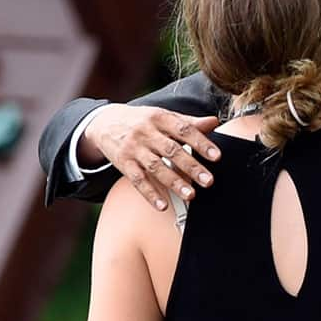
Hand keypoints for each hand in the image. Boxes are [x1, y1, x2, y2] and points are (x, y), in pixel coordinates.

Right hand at [82, 104, 220, 210]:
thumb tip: (214, 122)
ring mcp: (134, 148)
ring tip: (190, 194)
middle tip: (208, 180)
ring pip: (156, 167)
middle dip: (191, 167)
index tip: (216, 156)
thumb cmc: (140, 120)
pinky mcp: (123, 163)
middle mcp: (146, 132)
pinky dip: (150, 194)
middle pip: (171, 150)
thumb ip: (188, 122)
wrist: (104, 122)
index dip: (201, 143)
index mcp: (160, 117)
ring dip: (174, 182)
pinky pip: (138, 180)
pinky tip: (163, 205)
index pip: (183, 130)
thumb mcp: (163, 116)